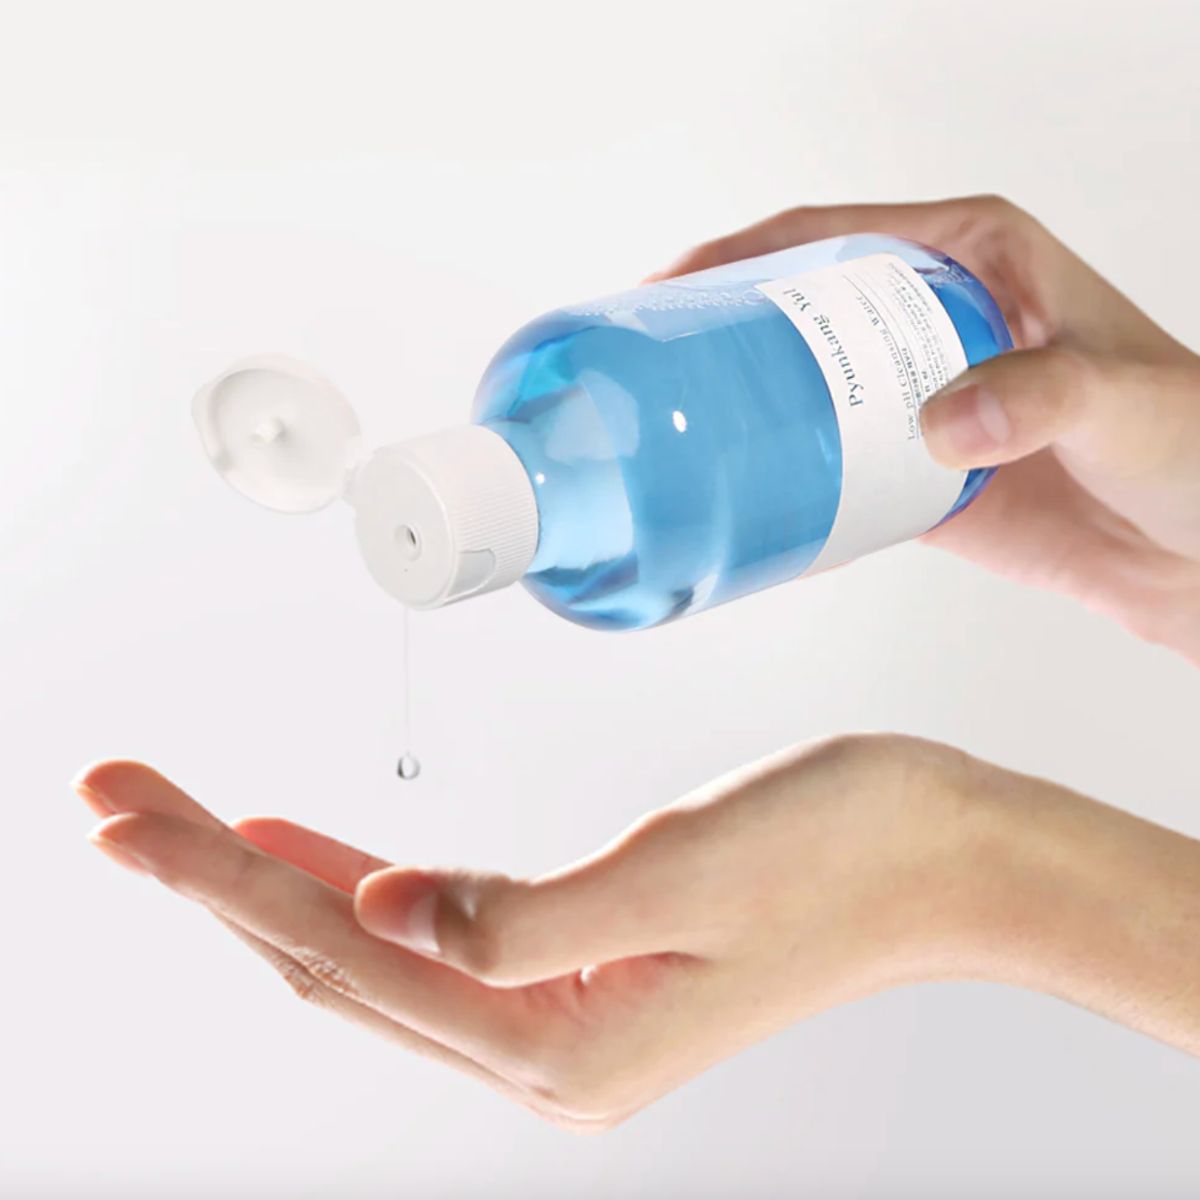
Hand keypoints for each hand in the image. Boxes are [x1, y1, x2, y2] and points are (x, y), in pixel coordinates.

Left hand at [77, 735, 1199, 1127]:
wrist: (944, 854)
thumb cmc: (841, 849)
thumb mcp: (683, 872)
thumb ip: (522, 915)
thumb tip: (382, 915)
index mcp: (558, 1038)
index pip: (342, 949)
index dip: (216, 875)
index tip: (124, 813)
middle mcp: (543, 1042)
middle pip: (334, 954)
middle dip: (212, 874)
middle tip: (117, 799)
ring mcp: (561, 1007)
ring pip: (370, 947)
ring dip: (269, 884)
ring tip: (181, 824)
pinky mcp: (582, 958)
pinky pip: (429, 932)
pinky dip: (353, 887)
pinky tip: (311, 854)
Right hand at [650, 196, 1199, 661]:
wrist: (1199, 551)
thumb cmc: (1189, 444)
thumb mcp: (1121, 396)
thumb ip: (1039, 394)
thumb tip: (940, 426)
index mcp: (975, 258)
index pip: (835, 233)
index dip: (744, 253)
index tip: (673, 283)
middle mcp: (933, 320)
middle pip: (800, 308)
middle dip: (720, 328)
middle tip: (649, 364)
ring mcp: (918, 400)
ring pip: (805, 390)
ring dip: (741, 408)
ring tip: (671, 431)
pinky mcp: (914, 474)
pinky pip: (831, 469)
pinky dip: (785, 483)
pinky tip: (737, 498)